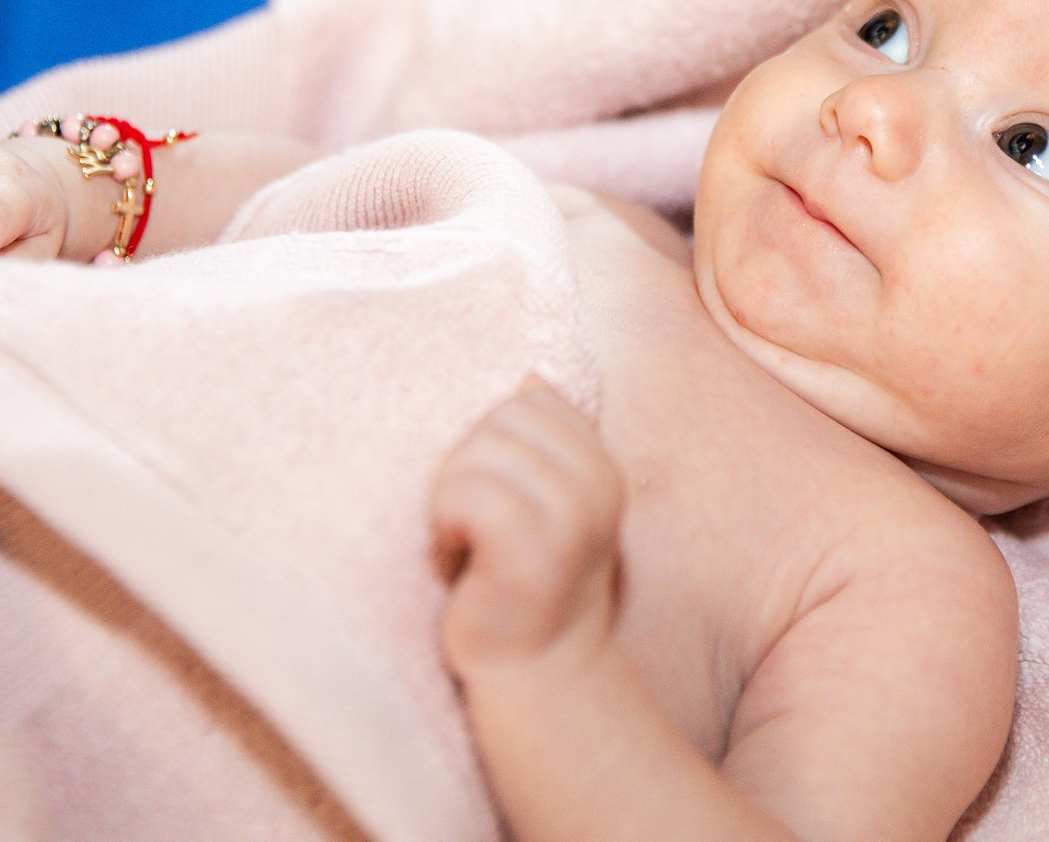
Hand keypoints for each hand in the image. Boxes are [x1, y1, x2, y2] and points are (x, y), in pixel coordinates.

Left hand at [429, 379, 624, 680]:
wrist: (538, 672)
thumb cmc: (527, 581)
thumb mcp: (549, 502)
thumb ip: (546, 444)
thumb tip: (532, 377)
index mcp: (603, 467)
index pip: (527, 401)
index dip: (491, 442)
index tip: (495, 496)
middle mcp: (597, 489)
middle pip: (497, 421)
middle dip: (465, 466)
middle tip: (470, 524)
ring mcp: (570, 523)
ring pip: (477, 454)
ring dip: (448, 498)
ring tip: (463, 539)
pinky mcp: (531, 557)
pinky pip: (466, 496)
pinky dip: (445, 521)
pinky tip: (456, 555)